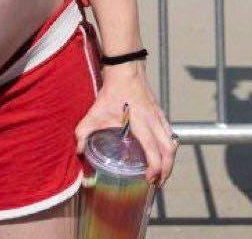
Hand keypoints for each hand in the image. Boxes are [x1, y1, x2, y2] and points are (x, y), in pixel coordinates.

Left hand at [75, 66, 177, 186]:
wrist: (125, 68)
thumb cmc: (112, 91)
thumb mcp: (95, 111)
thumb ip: (84, 131)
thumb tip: (78, 151)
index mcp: (141, 124)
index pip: (154, 152)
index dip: (155, 169)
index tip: (148, 179)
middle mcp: (154, 122)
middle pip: (169, 151)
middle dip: (167, 171)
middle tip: (157, 183)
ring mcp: (159, 117)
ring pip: (173, 143)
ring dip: (170, 160)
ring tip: (162, 172)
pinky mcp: (160, 113)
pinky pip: (170, 133)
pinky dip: (169, 146)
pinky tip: (162, 153)